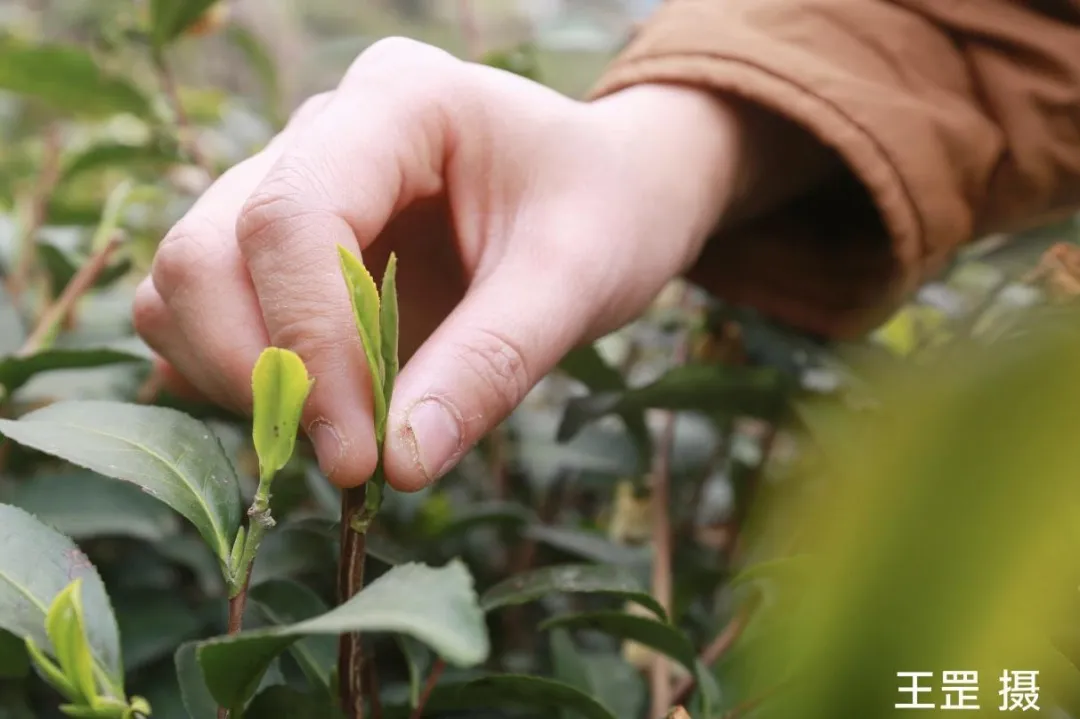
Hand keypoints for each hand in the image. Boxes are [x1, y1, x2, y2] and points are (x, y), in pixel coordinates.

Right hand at [134, 37, 741, 489]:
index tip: (357, 455)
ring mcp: (290, 180)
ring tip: (338, 435)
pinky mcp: (282, 243)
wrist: (612, 192)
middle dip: (256, 373)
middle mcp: (323, 129)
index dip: (307, 348)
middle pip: (207, 249)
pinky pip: (206, 308)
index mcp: (398, 102)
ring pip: (186, 281)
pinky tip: (311, 413)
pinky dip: (233, 374)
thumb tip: (399, 465)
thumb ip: (490, 365)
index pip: (293, 219)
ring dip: (236, 378)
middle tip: (344, 460)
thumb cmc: (605, 213)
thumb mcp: (575, 281)